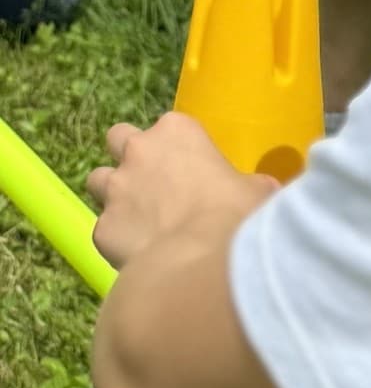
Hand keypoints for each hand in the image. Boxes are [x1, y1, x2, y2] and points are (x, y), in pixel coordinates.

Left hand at [87, 112, 275, 270]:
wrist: (198, 261)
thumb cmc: (235, 213)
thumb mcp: (257, 189)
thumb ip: (245, 184)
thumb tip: (253, 193)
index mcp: (177, 131)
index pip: (170, 125)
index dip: (178, 147)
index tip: (192, 167)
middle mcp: (138, 151)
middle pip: (117, 137)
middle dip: (129, 156)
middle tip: (152, 181)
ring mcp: (114, 189)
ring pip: (97, 179)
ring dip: (113, 193)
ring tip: (138, 218)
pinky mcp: (100, 228)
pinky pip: (104, 229)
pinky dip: (118, 239)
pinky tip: (140, 255)